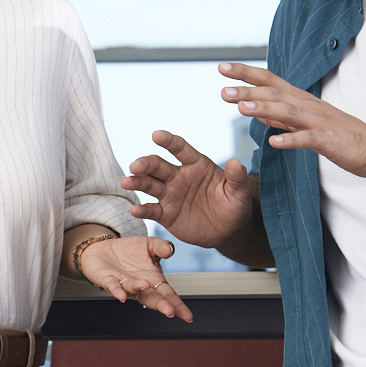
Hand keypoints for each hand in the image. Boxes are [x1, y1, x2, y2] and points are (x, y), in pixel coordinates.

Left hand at [77, 234, 192, 322]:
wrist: (103, 248)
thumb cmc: (128, 251)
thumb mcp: (149, 244)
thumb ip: (161, 246)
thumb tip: (170, 249)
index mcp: (154, 280)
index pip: (168, 295)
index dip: (178, 305)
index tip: (187, 316)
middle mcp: (139, 287)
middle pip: (152, 298)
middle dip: (161, 305)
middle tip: (170, 311)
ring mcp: (124, 285)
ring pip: (132, 290)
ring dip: (139, 289)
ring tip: (145, 286)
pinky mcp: (107, 280)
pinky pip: (113, 286)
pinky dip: (117, 291)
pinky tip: (121, 295)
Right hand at [122, 130, 259, 250]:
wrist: (228, 231)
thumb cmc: (234, 205)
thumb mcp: (239, 192)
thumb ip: (237, 177)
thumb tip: (236, 162)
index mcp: (196, 165)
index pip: (180, 149)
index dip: (169, 142)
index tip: (157, 135)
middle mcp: (179, 176)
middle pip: (158, 165)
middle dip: (146, 163)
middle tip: (135, 166)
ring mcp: (170, 194)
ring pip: (149, 184)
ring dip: (137, 182)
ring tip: (127, 181)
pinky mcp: (166, 214)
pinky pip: (151, 210)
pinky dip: (142, 210)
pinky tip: (135, 210)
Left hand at [222, 62, 365, 182]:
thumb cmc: (341, 136)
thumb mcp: (306, 123)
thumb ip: (281, 117)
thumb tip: (255, 109)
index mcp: (301, 100)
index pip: (270, 81)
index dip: (246, 74)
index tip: (222, 68)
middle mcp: (308, 106)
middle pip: (274, 93)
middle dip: (248, 90)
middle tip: (222, 90)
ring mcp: (319, 121)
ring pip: (287, 112)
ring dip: (263, 109)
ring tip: (240, 108)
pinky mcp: (329, 139)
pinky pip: (307, 139)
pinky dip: (290, 139)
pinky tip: (272, 142)